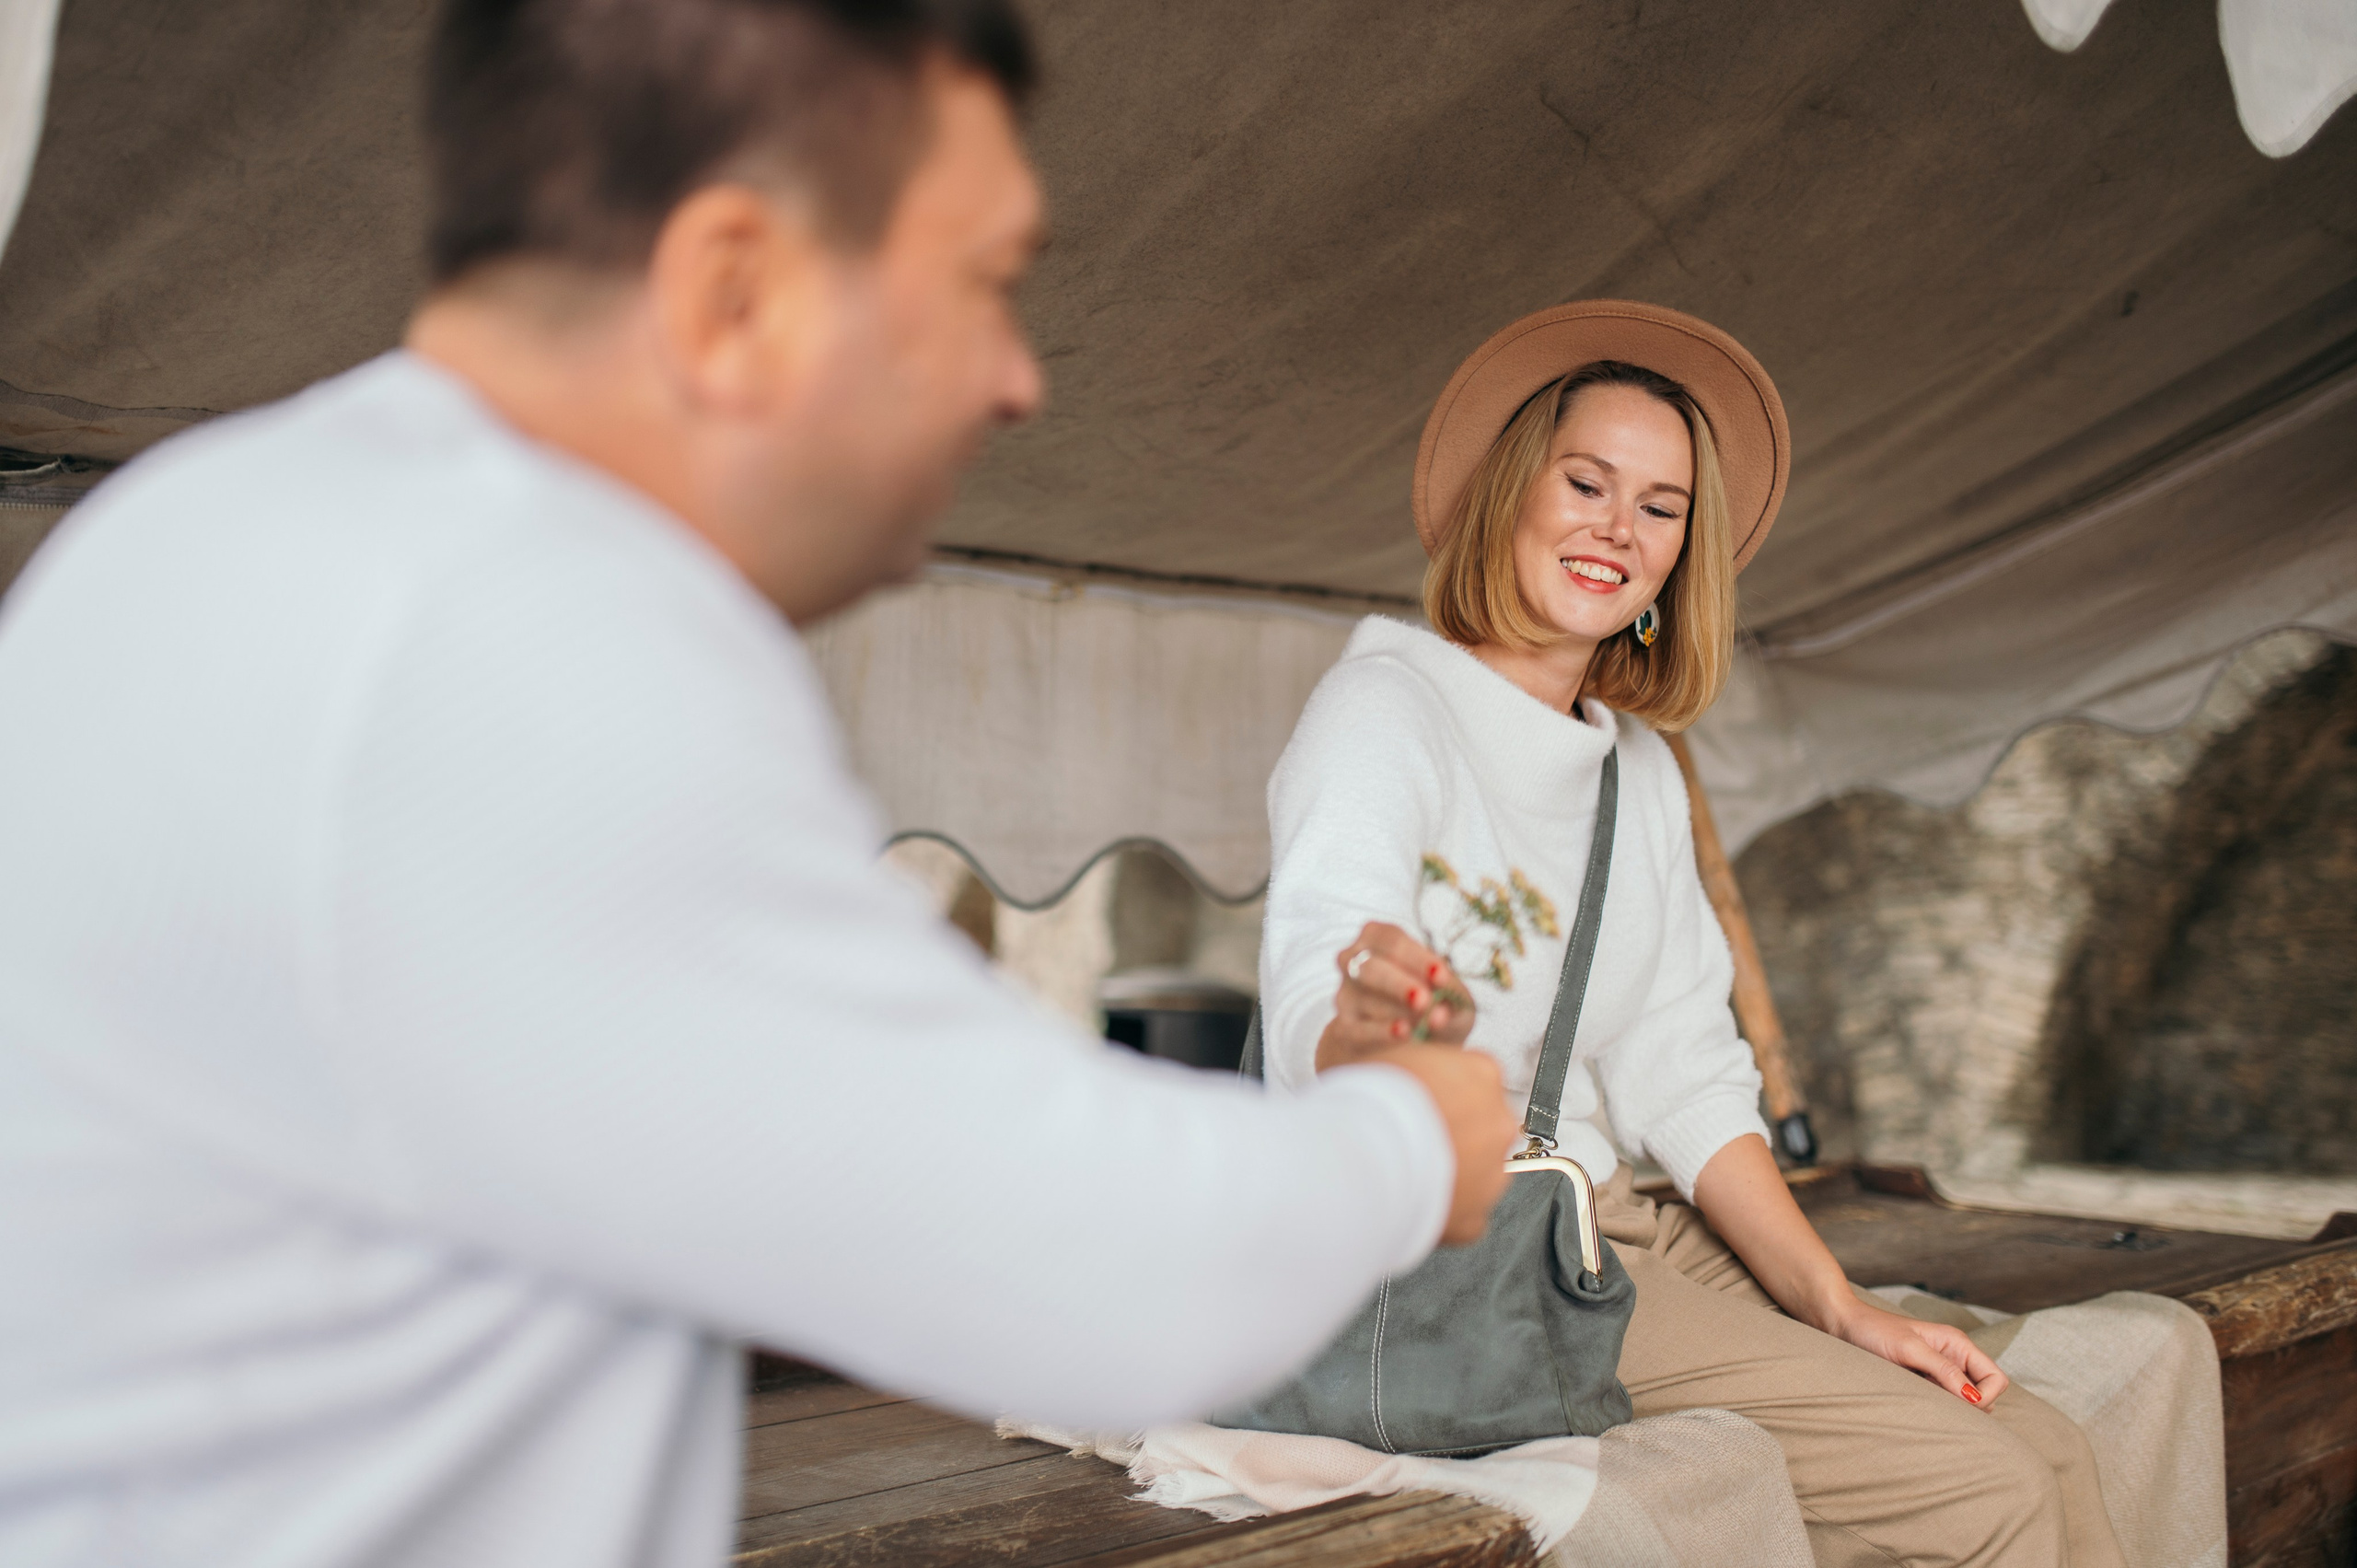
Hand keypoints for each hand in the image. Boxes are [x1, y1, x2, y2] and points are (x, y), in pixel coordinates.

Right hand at [1315, 922, 1473, 1070]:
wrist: (1420, 1038)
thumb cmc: (1437, 1002)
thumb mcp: (1453, 994)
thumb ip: (1451, 999)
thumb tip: (1440, 1014)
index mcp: (1376, 937)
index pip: (1392, 941)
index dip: (1417, 958)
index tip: (1441, 977)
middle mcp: (1353, 960)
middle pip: (1371, 968)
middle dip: (1399, 984)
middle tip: (1425, 1000)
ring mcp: (1345, 995)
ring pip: (1365, 1000)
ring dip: (1399, 1012)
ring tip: (1432, 1023)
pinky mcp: (1344, 1028)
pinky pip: (1357, 1030)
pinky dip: (1381, 1032)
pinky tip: (1404, 1033)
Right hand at [1361, 1042, 1516, 1244]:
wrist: (1362, 1156)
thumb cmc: (1371, 1103)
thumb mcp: (1393, 1058)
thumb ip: (1421, 1067)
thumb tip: (1413, 1073)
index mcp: (1481, 1075)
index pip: (1477, 1076)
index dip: (1447, 1090)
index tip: (1426, 1099)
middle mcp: (1496, 1122)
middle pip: (1483, 1125)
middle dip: (1456, 1132)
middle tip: (1416, 1136)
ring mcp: (1491, 1172)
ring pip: (1478, 1171)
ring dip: (1452, 1171)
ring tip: (1408, 1171)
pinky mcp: (1474, 1216)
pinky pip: (1464, 1214)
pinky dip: (1444, 1210)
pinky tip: (1415, 1201)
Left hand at [1823, 1297, 2009, 1407]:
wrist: (1841, 1324)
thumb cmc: (1873, 1330)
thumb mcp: (1910, 1349)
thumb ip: (1943, 1370)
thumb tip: (1973, 1398)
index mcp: (1957, 1344)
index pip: (1996, 1379)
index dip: (1985, 1396)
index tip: (1960, 1403)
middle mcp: (1953, 1358)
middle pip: (1984, 1393)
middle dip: (1970, 1407)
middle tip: (1938, 1405)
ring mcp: (1938, 1371)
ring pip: (1963, 1401)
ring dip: (1951, 1408)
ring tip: (1923, 1402)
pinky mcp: (1921, 1381)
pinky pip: (1941, 1401)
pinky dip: (1935, 1407)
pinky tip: (1915, 1404)